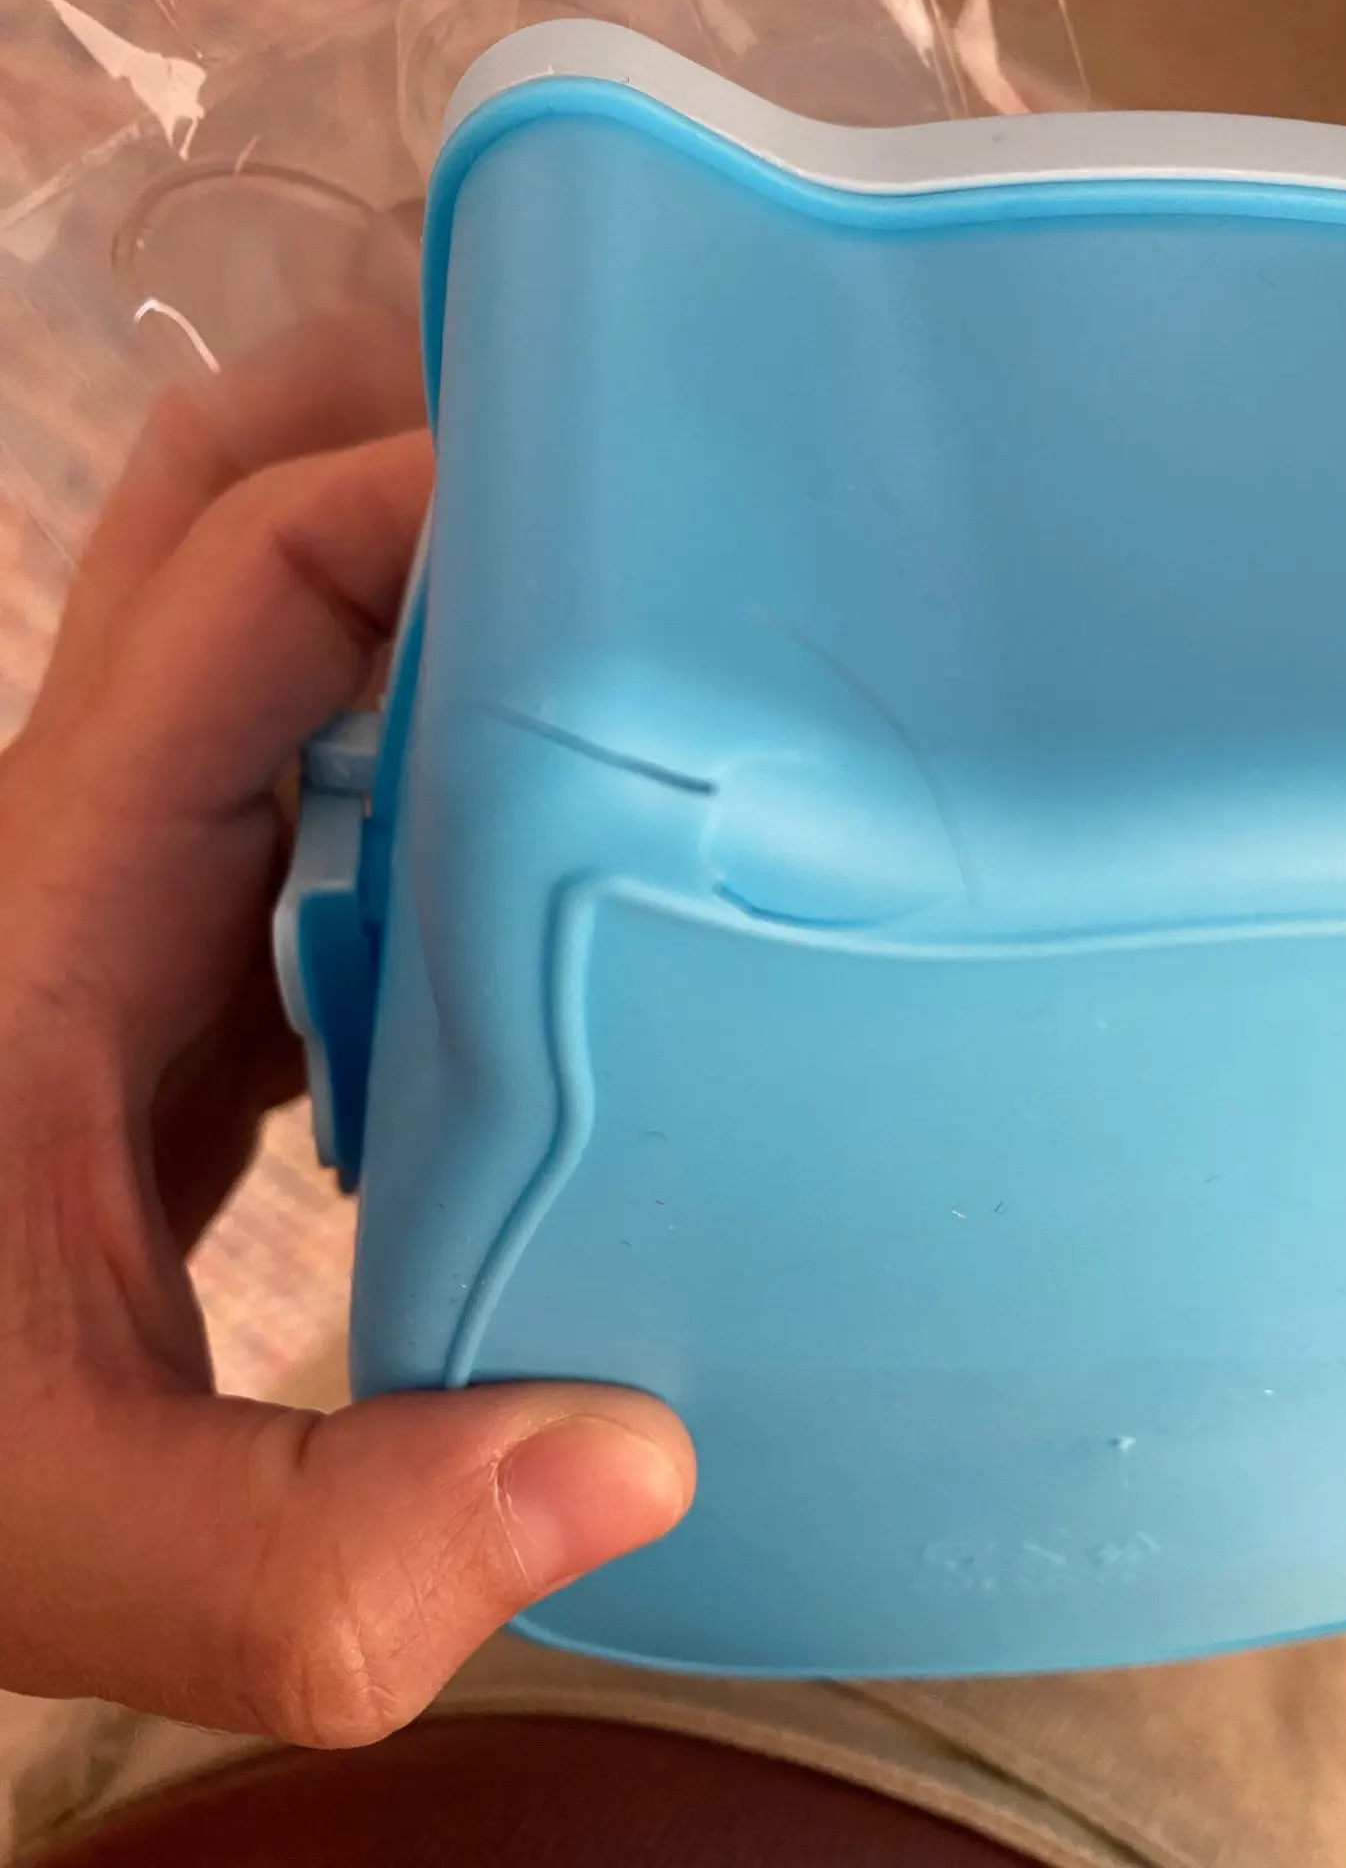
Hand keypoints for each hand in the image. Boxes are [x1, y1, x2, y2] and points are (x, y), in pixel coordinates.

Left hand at [0, 314, 693, 1745]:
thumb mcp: (76, 1529)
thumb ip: (321, 1550)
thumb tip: (639, 1461)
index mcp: (67, 889)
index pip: (253, 566)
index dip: (438, 478)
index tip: (648, 506)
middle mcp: (101, 841)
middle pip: (236, 511)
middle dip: (420, 425)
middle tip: (638, 457)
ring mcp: (145, 894)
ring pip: (284, 636)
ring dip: (443, 578)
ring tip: (648, 612)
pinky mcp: (197, 973)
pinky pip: (326, 788)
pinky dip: (444, 746)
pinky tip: (580, 844)